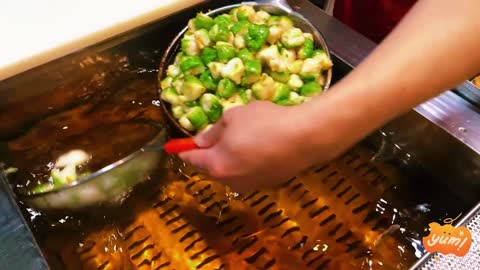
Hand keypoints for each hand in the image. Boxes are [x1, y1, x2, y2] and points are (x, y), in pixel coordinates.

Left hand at [179, 100, 344, 192]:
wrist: (305, 137)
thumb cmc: (264, 123)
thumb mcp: (232, 117)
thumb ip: (213, 131)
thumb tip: (202, 141)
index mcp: (216, 165)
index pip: (192, 158)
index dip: (183, 149)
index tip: (175, 146)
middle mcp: (230, 181)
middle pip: (211, 166)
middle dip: (211, 152)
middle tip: (218, 134)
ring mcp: (250, 185)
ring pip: (231, 169)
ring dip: (231, 156)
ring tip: (245, 137)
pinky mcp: (268, 183)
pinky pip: (249, 171)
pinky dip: (248, 161)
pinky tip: (261, 146)